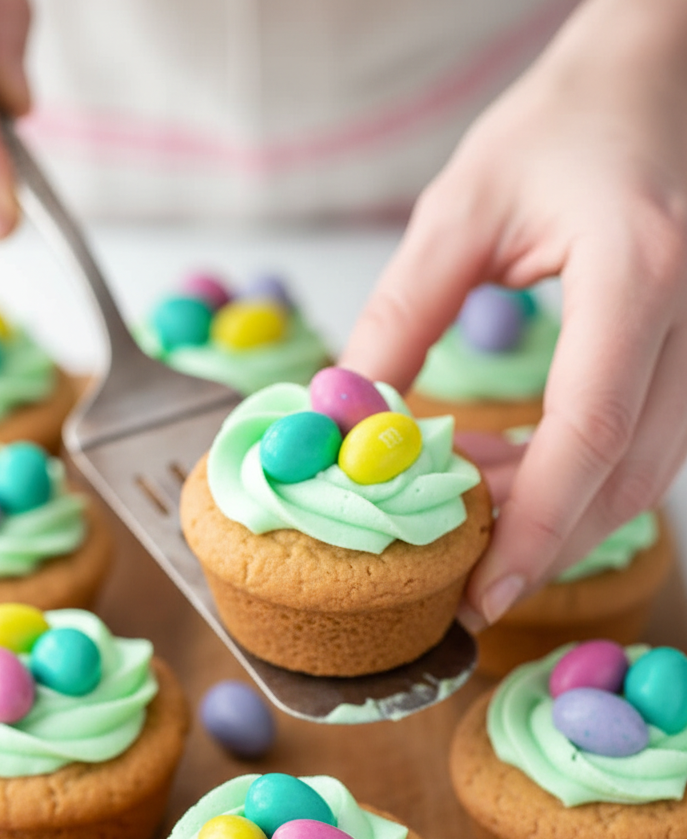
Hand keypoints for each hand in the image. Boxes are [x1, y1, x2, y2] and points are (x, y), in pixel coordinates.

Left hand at [342, 0, 686, 628]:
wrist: (653, 83)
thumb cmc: (562, 127)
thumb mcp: (460, 211)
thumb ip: (401, 316)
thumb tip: (348, 414)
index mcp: (638, 271)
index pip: (591, 430)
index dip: (535, 524)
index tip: (483, 592)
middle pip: (628, 477)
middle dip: (541, 542)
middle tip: (460, 578)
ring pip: (644, 477)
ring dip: (555, 515)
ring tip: (467, 512)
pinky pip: (645, 449)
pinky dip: (575, 480)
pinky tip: (508, 469)